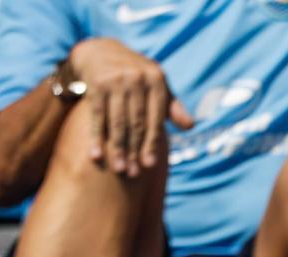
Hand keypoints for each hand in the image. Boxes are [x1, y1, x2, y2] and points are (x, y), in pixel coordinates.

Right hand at [68, 38, 194, 176]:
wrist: (101, 51)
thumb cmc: (137, 76)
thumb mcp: (157, 86)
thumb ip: (172, 107)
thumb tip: (191, 126)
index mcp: (157, 81)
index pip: (156, 119)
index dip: (152, 143)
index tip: (150, 165)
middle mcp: (137, 79)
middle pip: (136, 123)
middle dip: (135, 150)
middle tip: (134, 173)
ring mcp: (115, 81)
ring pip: (117, 122)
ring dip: (117, 149)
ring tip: (119, 169)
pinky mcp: (96, 84)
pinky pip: (97, 116)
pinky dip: (96, 137)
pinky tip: (96, 156)